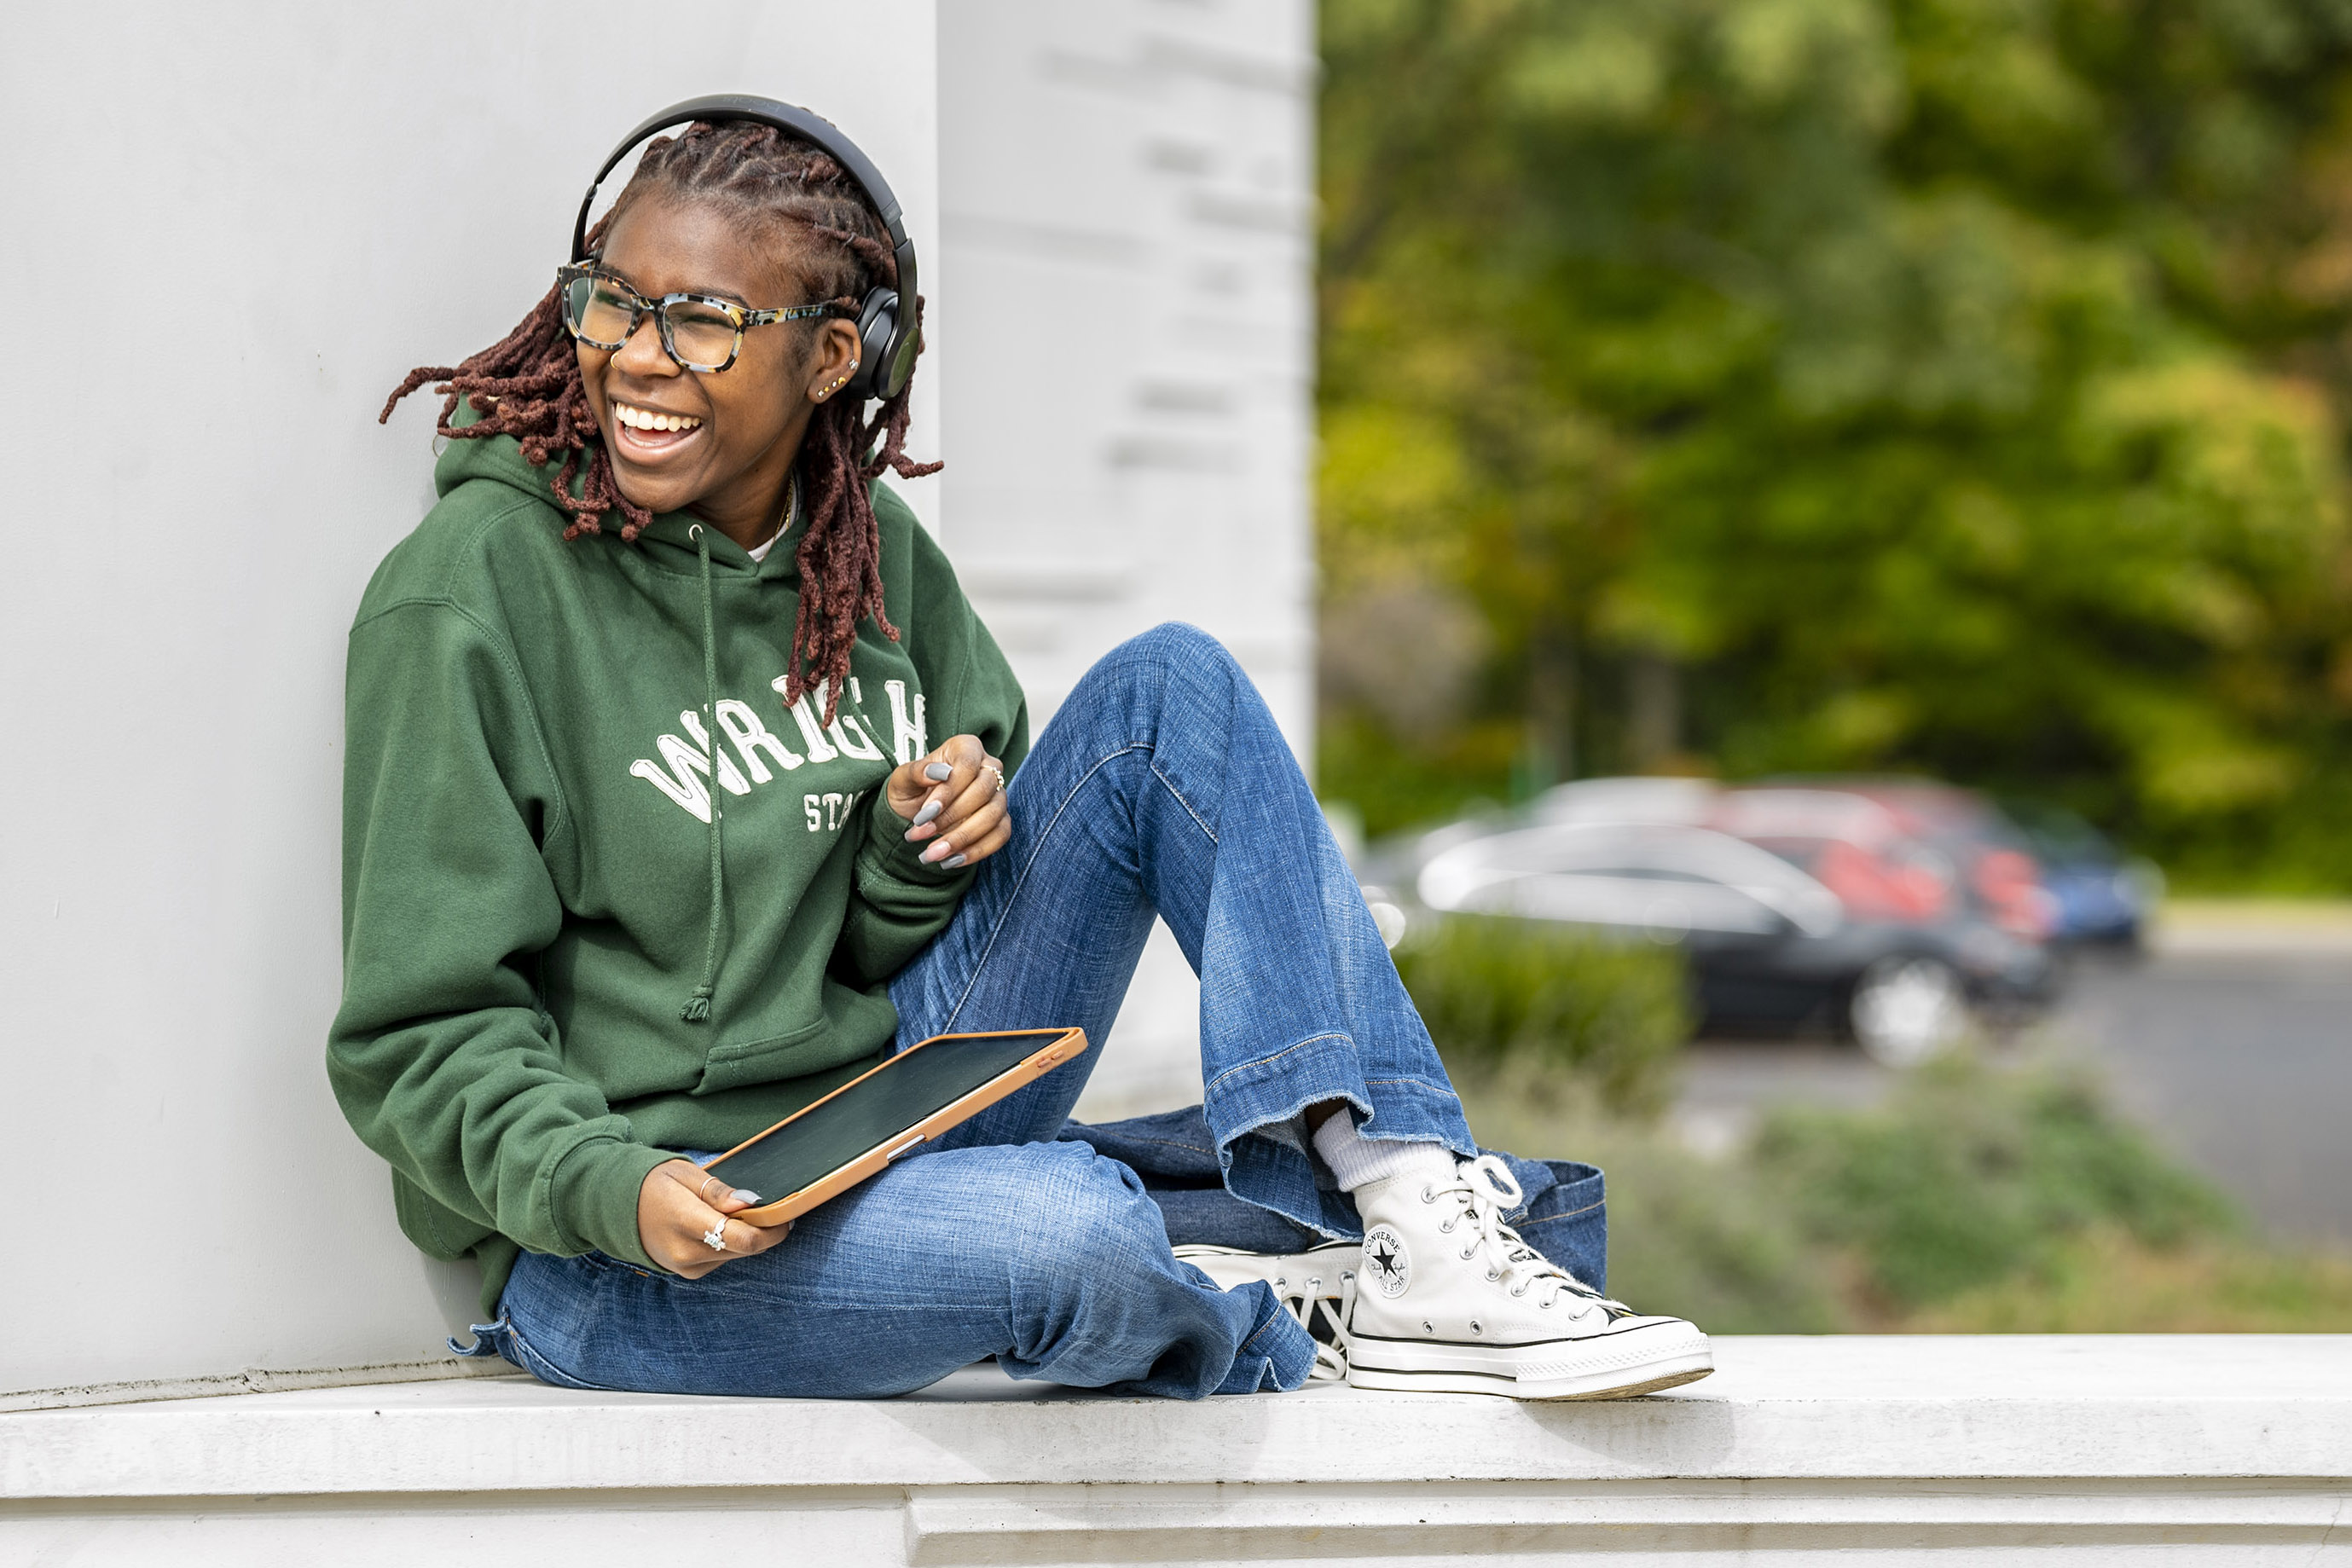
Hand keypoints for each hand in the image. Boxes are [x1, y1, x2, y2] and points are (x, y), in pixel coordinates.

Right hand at [636, 1159, 790, 1278]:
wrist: (617, 1208)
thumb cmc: (653, 1184)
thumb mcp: (685, 1174)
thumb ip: (718, 1192)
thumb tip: (749, 1202)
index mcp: (686, 1221)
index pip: (745, 1238)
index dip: (773, 1230)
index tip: (784, 1215)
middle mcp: (686, 1252)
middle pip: (746, 1248)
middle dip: (761, 1230)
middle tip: (759, 1207)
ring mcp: (686, 1267)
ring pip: (736, 1255)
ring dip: (744, 1237)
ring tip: (729, 1213)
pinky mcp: (688, 1274)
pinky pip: (722, 1260)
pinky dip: (728, 1245)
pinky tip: (715, 1227)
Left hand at [885, 733, 1010, 870]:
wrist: (917, 814)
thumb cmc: (911, 790)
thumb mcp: (903, 779)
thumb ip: (917, 772)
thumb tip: (939, 772)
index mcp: (966, 748)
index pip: (967, 765)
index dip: (948, 791)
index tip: (924, 813)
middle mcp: (989, 767)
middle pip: (983, 790)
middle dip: (950, 817)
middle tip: (920, 833)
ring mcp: (999, 794)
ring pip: (993, 816)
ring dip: (961, 838)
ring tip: (932, 854)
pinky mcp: (1001, 819)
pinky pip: (1000, 836)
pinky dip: (976, 851)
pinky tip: (951, 861)